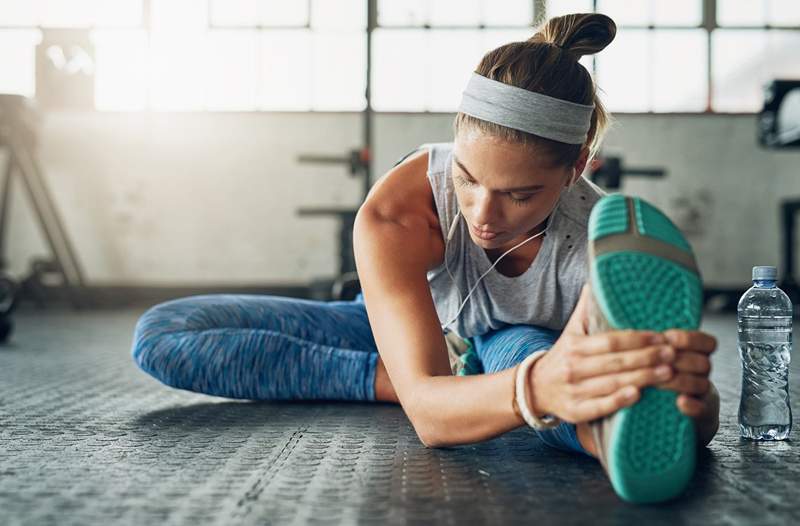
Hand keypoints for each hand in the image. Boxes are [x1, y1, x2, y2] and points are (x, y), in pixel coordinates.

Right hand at [527, 285, 677, 422]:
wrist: (534, 388)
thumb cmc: (562, 357)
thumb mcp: (571, 331)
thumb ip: (586, 309)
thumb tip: (597, 280)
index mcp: (574, 346)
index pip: (610, 341)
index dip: (637, 339)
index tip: (660, 336)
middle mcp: (572, 368)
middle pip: (615, 362)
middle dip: (647, 358)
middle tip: (672, 354)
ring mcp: (574, 391)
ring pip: (612, 384)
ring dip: (642, 379)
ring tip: (668, 373)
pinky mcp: (575, 412)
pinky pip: (600, 407)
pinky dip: (619, 401)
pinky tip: (639, 395)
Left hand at [657, 329, 717, 420]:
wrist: (669, 419)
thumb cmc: (655, 383)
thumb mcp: (655, 362)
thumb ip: (648, 348)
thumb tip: (626, 331)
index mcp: (693, 356)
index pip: (705, 342)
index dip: (689, 338)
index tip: (669, 337)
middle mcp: (701, 374)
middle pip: (702, 362)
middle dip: (680, 360)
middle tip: (659, 362)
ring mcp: (702, 396)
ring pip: (702, 384)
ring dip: (679, 381)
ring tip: (657, 382)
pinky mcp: (701, 417)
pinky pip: (702, 410)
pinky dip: (691, 405)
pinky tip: (680, 402)